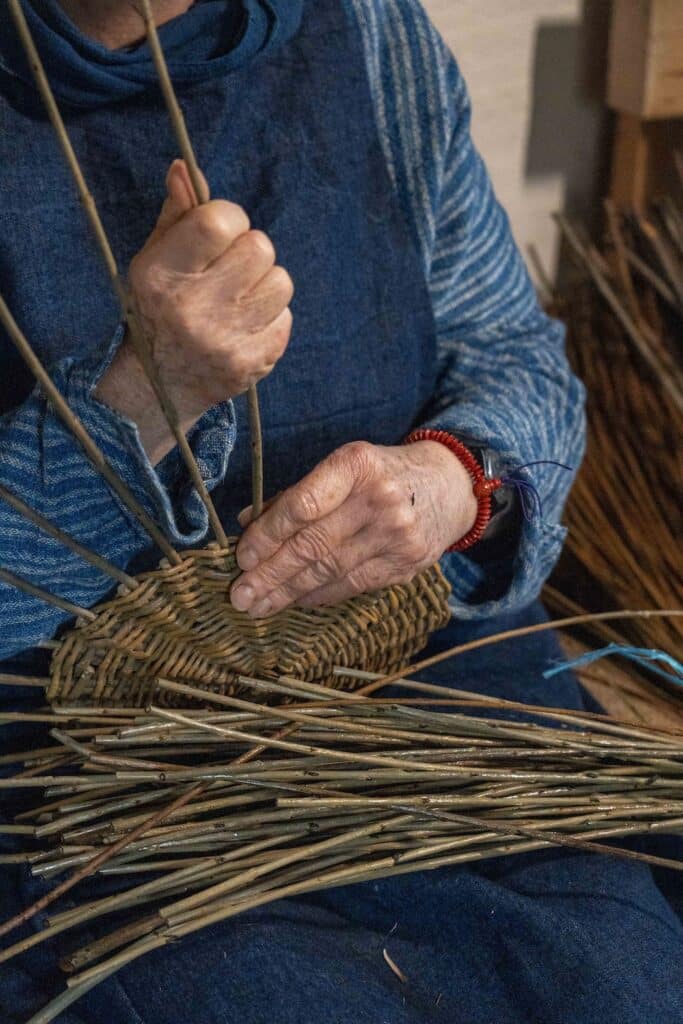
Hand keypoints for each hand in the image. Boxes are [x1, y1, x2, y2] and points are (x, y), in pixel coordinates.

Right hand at [96, 159, 293, 462]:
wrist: (162, 384)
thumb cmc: (161, 307)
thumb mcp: (155, 260)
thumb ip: (176, 215)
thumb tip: (185, 168)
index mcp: (163, 275)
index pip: (221, 222)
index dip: (230, 219)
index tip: (220, 233)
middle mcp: (192, 308)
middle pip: (260, 247)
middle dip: (249, 252)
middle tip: (230, 270)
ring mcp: (224, 339)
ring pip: (280, 281)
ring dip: (265, 285)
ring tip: (239, 299)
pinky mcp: (251, 362)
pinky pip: (285, 318)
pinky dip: (270, 318)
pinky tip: (245, 326)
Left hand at [230, 440, 476, 616]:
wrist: (449, 485)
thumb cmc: (382, 473)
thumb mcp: (344, 467)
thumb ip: (297, 494)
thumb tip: (246, 522)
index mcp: (356, 465)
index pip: (303, 506)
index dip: (268, 535)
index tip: (242, 558)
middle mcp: (379, 499)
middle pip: (313, 545)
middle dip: (271, 574)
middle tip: (240, 595)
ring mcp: (396, 535)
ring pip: (330, 571)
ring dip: (288, 592)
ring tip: (258, 605)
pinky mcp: (406, 564)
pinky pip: (352, 585)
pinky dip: (319, 595)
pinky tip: (296, 601)